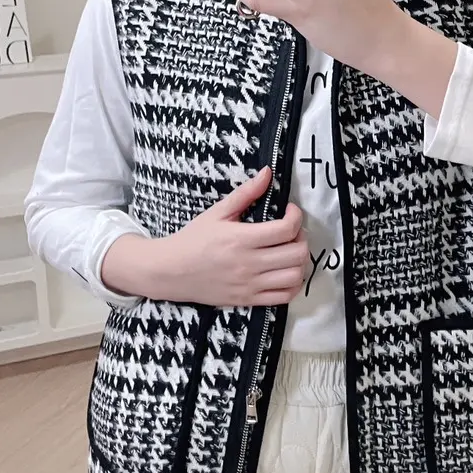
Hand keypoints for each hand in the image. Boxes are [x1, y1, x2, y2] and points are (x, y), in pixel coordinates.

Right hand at [151, 166, 308, 307]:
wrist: (170, 271)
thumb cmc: (193, 239)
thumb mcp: (217, 212)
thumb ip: (246, 193)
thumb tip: (268, 172)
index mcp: (241, 239)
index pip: (286, 229)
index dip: (296, 217)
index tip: (290, 211)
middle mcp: (249, 263)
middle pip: (296, 253)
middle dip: (302, 238)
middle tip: (292, 231)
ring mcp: (250, 284)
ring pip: (295, 276)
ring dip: (300, 262)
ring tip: (290, 251)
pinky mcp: (248, 300)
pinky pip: (284, 297)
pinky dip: (294, 284)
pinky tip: (286, 271)